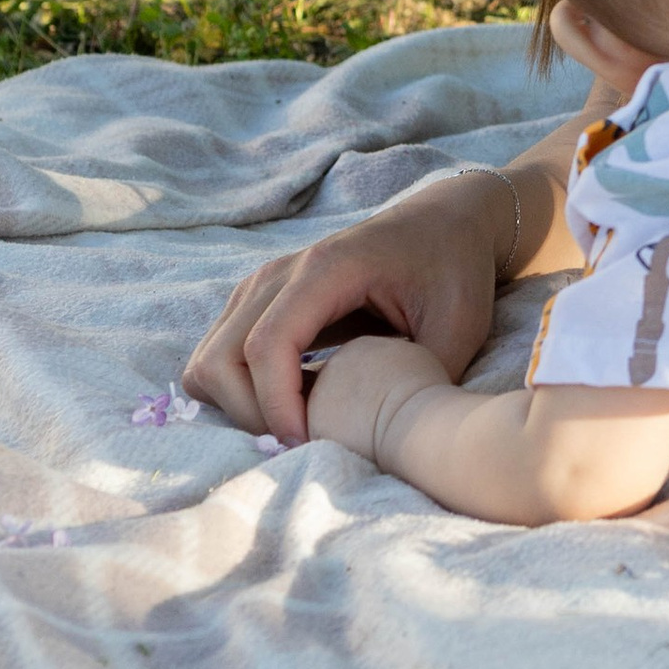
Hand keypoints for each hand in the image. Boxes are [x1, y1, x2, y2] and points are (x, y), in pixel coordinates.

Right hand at [185, 168, 512, 447]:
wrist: (444, 224)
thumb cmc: (454, 272)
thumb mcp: (459, 326)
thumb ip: (421, 380)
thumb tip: (388, 441)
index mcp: (328, 269)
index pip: (267, 345)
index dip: (276, 406)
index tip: (307, 444)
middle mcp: (280, 273)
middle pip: (220, 359)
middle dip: (252, 415)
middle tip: (304, 443)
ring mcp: (261, 286)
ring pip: (209, 361)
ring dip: (240, 405)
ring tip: (300, 423)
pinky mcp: (257, 302)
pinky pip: (219, 357)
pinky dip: (240, 391)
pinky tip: (295, 400)